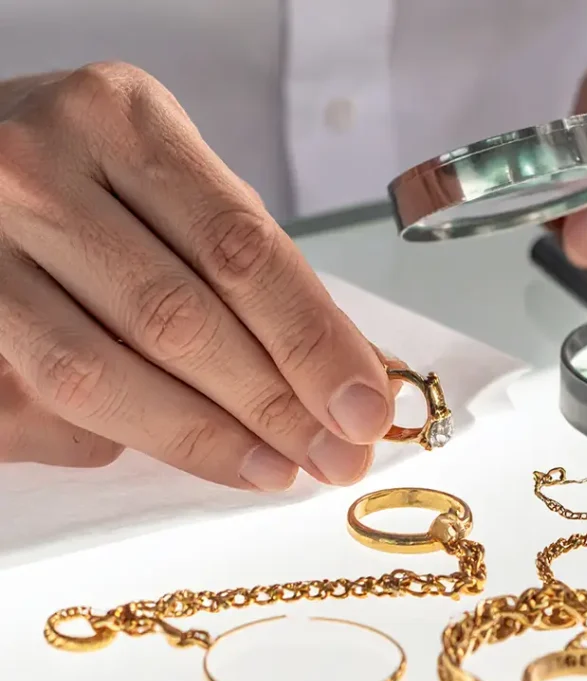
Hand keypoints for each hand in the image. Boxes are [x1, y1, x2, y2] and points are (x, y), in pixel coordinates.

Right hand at [0, 62, 394, 489]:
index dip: (310, 341)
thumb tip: (363, 374)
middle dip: (272, 404)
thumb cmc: (99, 175)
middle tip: (336, 456)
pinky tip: (201, 453)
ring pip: (99, 374)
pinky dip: (135, 437)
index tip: (365, 407)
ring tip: (278, 468)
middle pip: (175, 318)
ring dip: (206, 438)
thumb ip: (264, 273)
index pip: (238, 249)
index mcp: (118, 119)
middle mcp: (34, 170)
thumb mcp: (185, 186)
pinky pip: (47, 403)